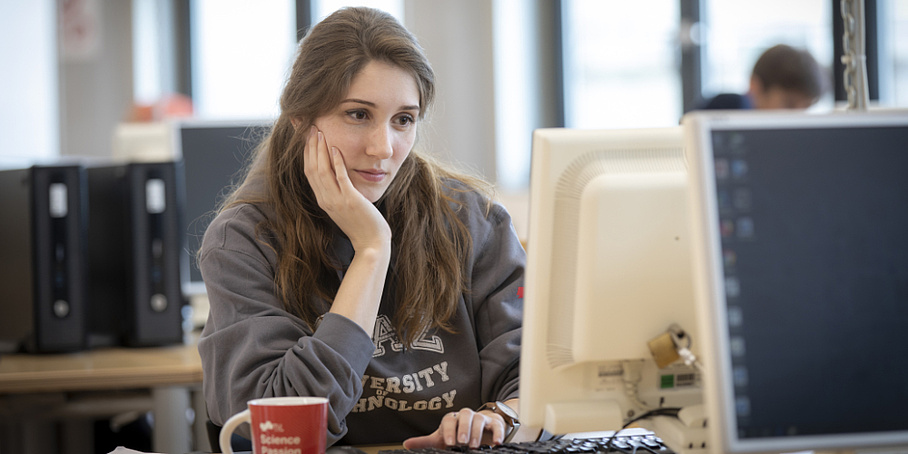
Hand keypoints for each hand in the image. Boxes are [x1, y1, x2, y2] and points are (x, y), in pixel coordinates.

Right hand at [303, 126, 390, 251]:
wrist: (371, 243)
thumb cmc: (361, 225)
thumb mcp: (343, 207)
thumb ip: (337, 192)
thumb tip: (336, 175)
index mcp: (323, 200)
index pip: (309, 172)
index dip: (307, 153)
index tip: (308, 137)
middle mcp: (326, 199)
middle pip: (312, 168)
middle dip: (311, 147)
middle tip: (311, 128)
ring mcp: (337, 200)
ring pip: (322, 171)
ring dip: (320, 150)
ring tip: (320, 132)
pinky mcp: (351, 200)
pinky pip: (341, 178)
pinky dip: (337, 162)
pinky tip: (336, 149)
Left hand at [402, 408, 507, 449]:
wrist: (479, 429)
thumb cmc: (457, 434)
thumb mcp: (441, 439)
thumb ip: (426, 442)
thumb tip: (406, 444)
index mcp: (453, 419)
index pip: (450, 419)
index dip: (449, 430)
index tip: (449, 443)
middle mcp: (466, 416)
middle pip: (466, 415)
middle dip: (464, 428)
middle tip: (462, 442)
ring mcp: (481, 418)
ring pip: (479, 419)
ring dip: (477, 432)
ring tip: (475, 446)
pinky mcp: (494, 424)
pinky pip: (497, 425)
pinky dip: (498, 433)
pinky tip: (497, 443)